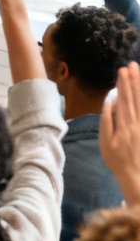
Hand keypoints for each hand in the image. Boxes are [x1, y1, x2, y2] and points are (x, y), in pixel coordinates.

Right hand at [101, 62, 139, 204]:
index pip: (123, 100)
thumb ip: (106, 121)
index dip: (123, 85)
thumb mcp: (105, 142)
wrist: (136, 175)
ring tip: (139, 72)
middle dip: (133, 80)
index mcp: (124, 124)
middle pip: (135, 97)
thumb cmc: (117, 160)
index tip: (122, 71)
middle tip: (131, 65)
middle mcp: (137, 122)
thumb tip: (109, 103)